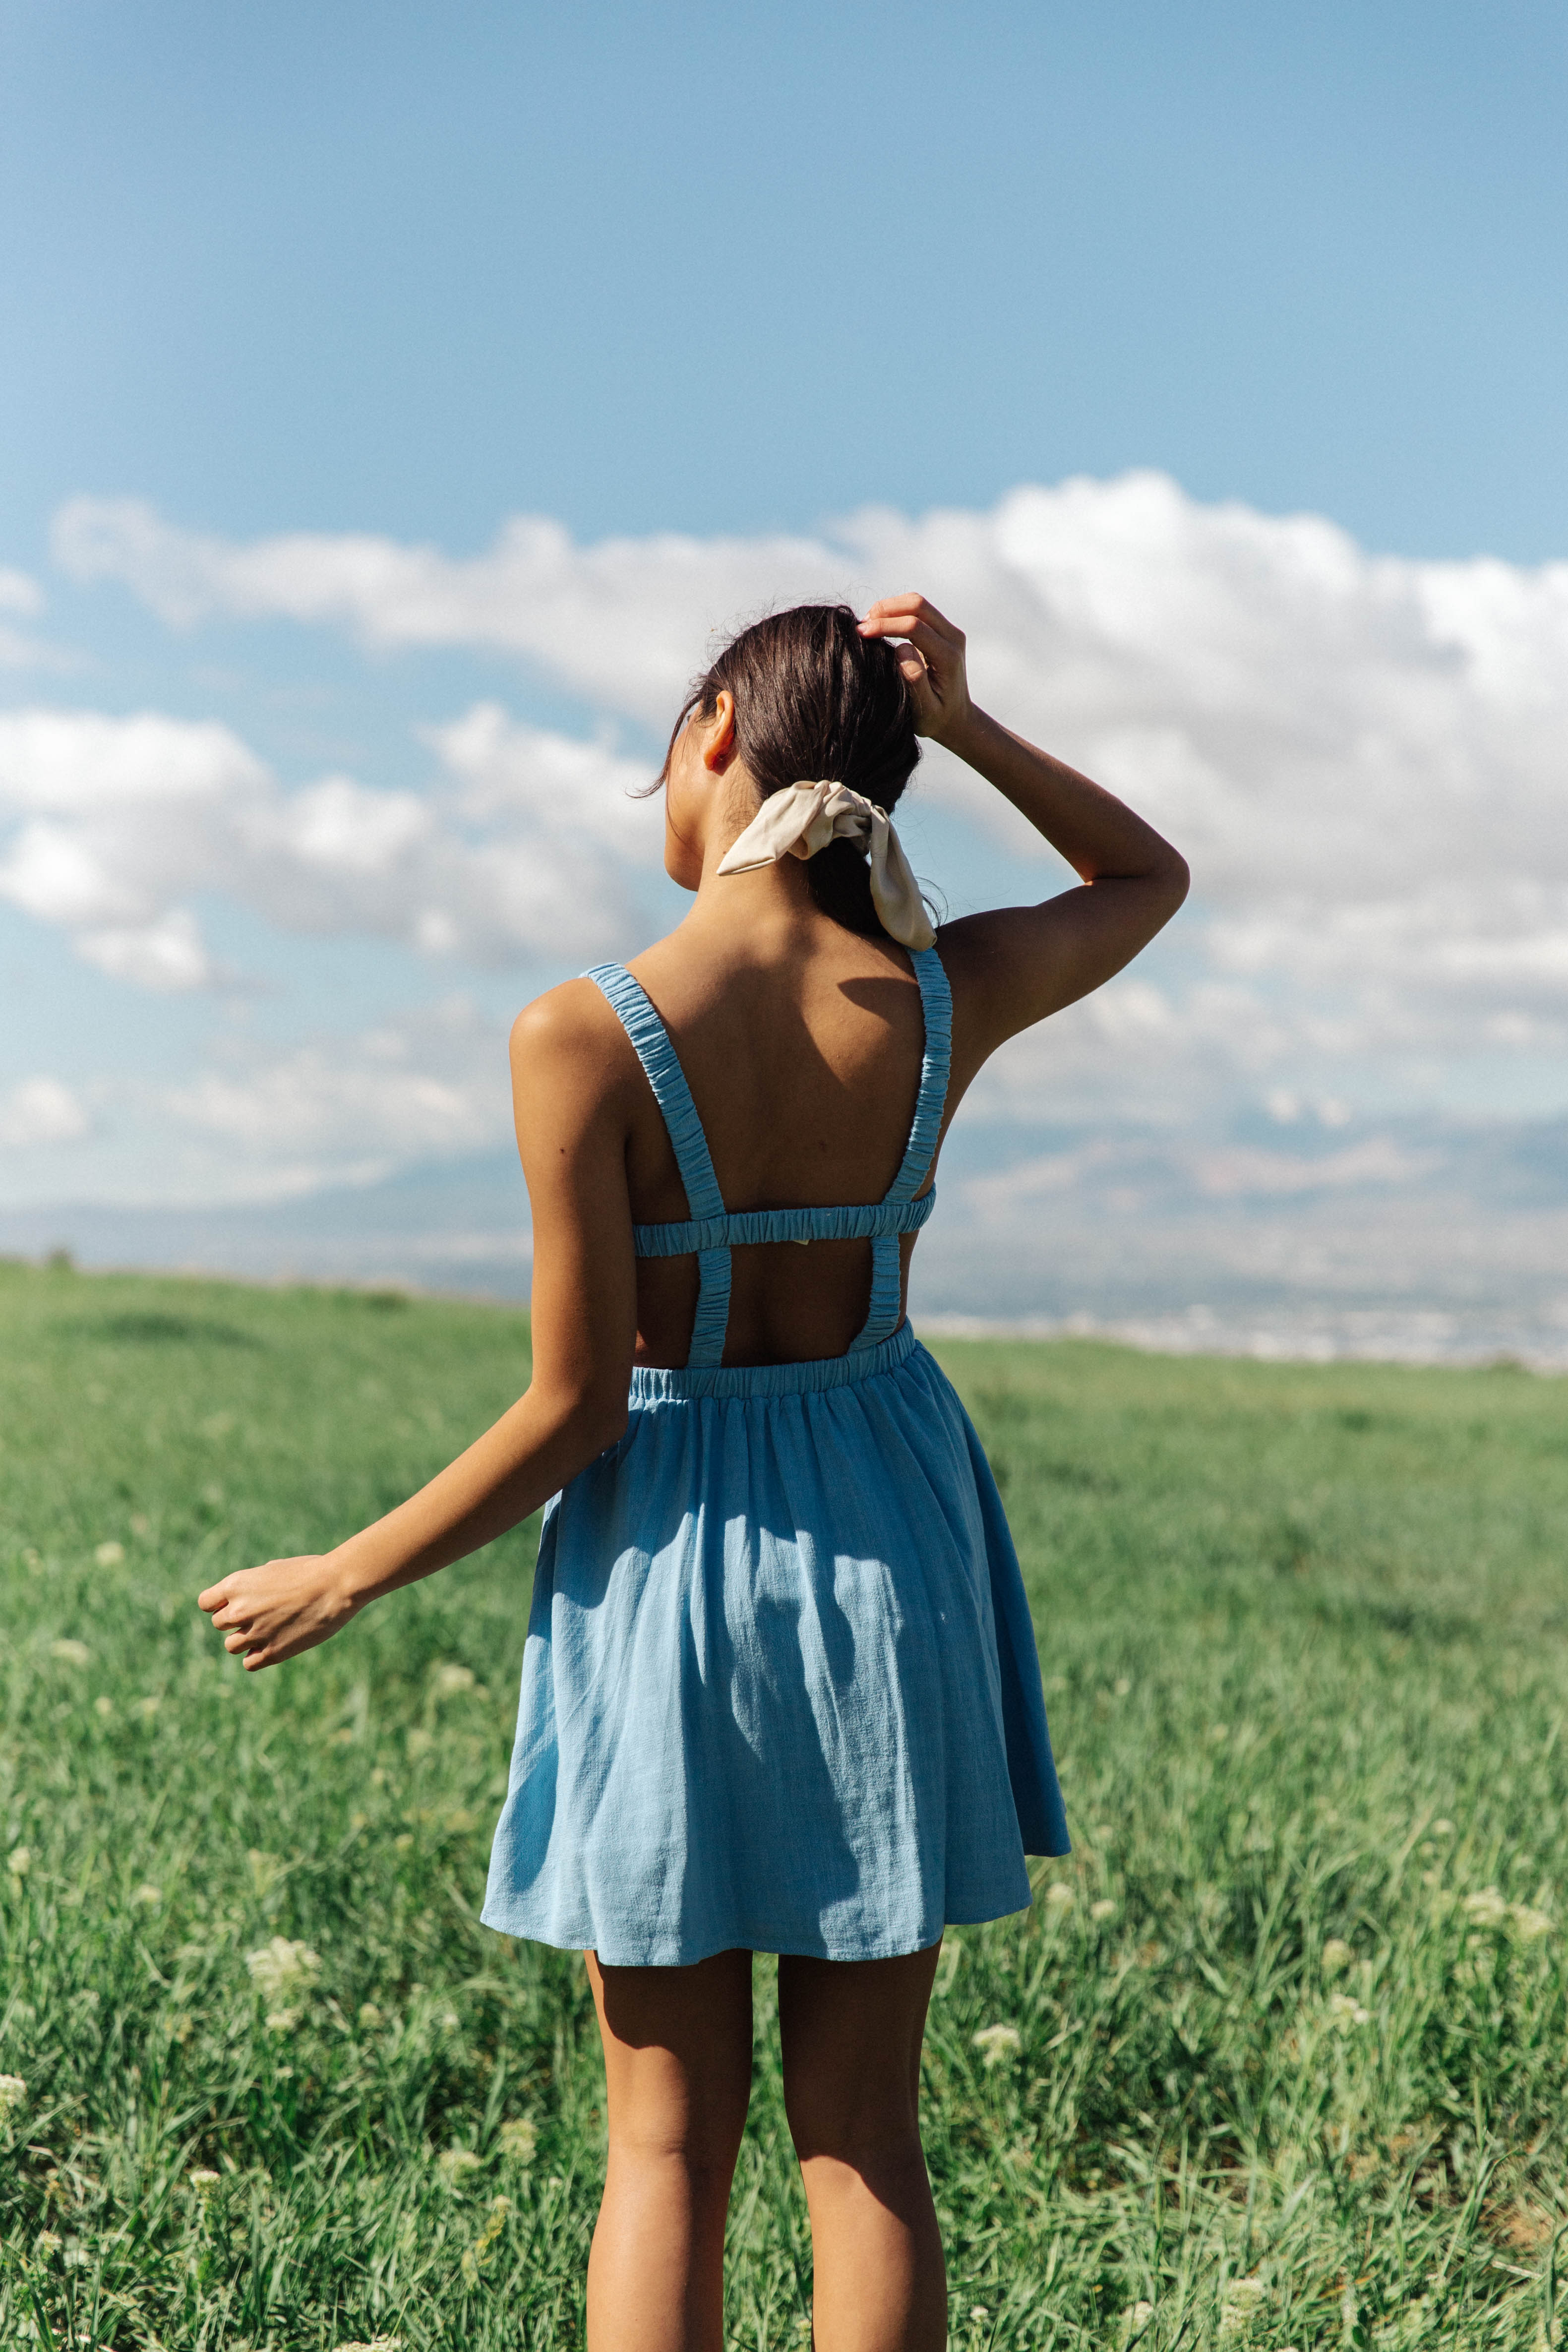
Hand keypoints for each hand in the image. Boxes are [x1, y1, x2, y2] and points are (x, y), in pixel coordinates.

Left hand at [198, 1553, 358, 1670]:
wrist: (337, 1586)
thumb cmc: (311, 1571)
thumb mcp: (275, 1569)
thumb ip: (252, 1585)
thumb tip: (246, 1597)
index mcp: (236, 1585)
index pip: (205, 1603)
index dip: (219, 1604)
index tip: (236, 1603)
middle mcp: (239, 1610)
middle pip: (219, 1625)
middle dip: (236, 1621)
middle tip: (261, 1615)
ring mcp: (255, 1633)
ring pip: (231, 1646)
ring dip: (246, 1640)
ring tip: (270, 1630)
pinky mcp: (271, 1653)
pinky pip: (249, 1663)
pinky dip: (258, 1656)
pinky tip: (274, 1644)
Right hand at [859, 594, 973, 746]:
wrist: (955, 718)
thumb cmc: (936, 718)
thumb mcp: (925, 709)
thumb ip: (915, 681)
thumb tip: (903, 649)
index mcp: (948, 656)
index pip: (914, 626)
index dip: (885, 625)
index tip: (861, 633)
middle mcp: (952, 638)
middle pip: (917, 605)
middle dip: (886, 609)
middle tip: (861, 625)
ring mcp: (949, 631)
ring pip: (917, 603)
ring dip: (889, 607)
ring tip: (868, 624)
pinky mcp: (942, 630)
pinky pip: (917, 610)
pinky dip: (896, 612)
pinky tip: (879, 625)